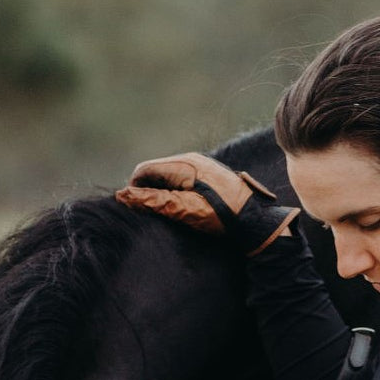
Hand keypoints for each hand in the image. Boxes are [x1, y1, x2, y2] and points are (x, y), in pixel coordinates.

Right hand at [115, 153, 297, 253]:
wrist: (256, 220)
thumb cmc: (221, 216)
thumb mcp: (185, 210)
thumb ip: (154, 201)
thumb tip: (123, 195)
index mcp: (183, 164)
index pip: (144, 170)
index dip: (134, 190)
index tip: (135, 211)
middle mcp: (190, 159)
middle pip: (155, 171)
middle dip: (147, 191)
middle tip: (150, 216)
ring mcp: (200, 165)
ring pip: (167, 175)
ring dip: (160, 192)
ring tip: (166, 215)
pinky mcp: (207, 174)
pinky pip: (180, 179)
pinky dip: (174, 192)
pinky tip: (181, 209)